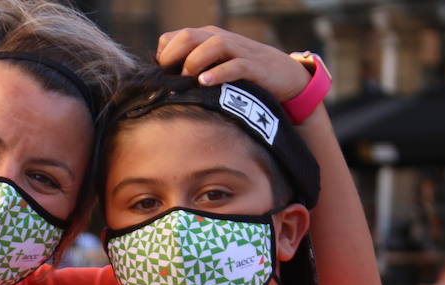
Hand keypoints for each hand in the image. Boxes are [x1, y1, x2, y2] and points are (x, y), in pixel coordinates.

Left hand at [157, 26, 310, 99]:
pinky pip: (235, 65)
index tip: (159, 78)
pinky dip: (219, 73)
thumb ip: (192, 72)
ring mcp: (239, 51)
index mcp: (207, 39)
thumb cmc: (243, 76)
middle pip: (189, 36)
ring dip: (194, 62)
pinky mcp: (254, 67)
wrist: (285, 76)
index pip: (174, 38)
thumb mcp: (215, 68)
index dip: (163, 56)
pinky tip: (205, 83)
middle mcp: (221, 40)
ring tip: (188, 80)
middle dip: (173, 56)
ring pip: (212, 45)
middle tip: (168, 79)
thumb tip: (163, 88)